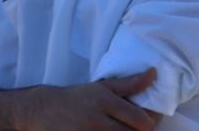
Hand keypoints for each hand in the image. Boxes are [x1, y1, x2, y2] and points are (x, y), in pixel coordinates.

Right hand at [0, 72, 159, 130]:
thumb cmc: (78, 97)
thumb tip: (154, 73)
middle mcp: (97, 120)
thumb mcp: (103, 87)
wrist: (43, 109)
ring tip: (126, 130)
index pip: (140, 120)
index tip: (151, 121)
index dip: (151, 123)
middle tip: (139, 127)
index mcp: (106, 102)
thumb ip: (130, 83)